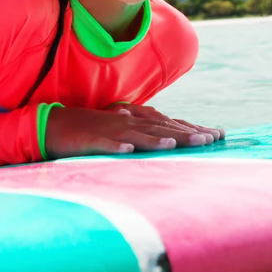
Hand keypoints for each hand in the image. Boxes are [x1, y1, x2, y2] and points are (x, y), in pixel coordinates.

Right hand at [44, 105, 223, 159]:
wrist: (54, 125)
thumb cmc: (91, 130)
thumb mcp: (121, 131)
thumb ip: (143, 134)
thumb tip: (169, 138)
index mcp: (136, 121)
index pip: (170, 124)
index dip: (193, 129)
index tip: (217, 135)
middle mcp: (127, 122)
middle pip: (160, 128)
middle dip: (185, 134)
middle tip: (209, 140)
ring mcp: (109, 131)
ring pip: (137, 135)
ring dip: (156, 139)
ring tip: (175, 144)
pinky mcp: (90, 140)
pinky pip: (105, 144)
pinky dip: (117, 146)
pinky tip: (128, 150)